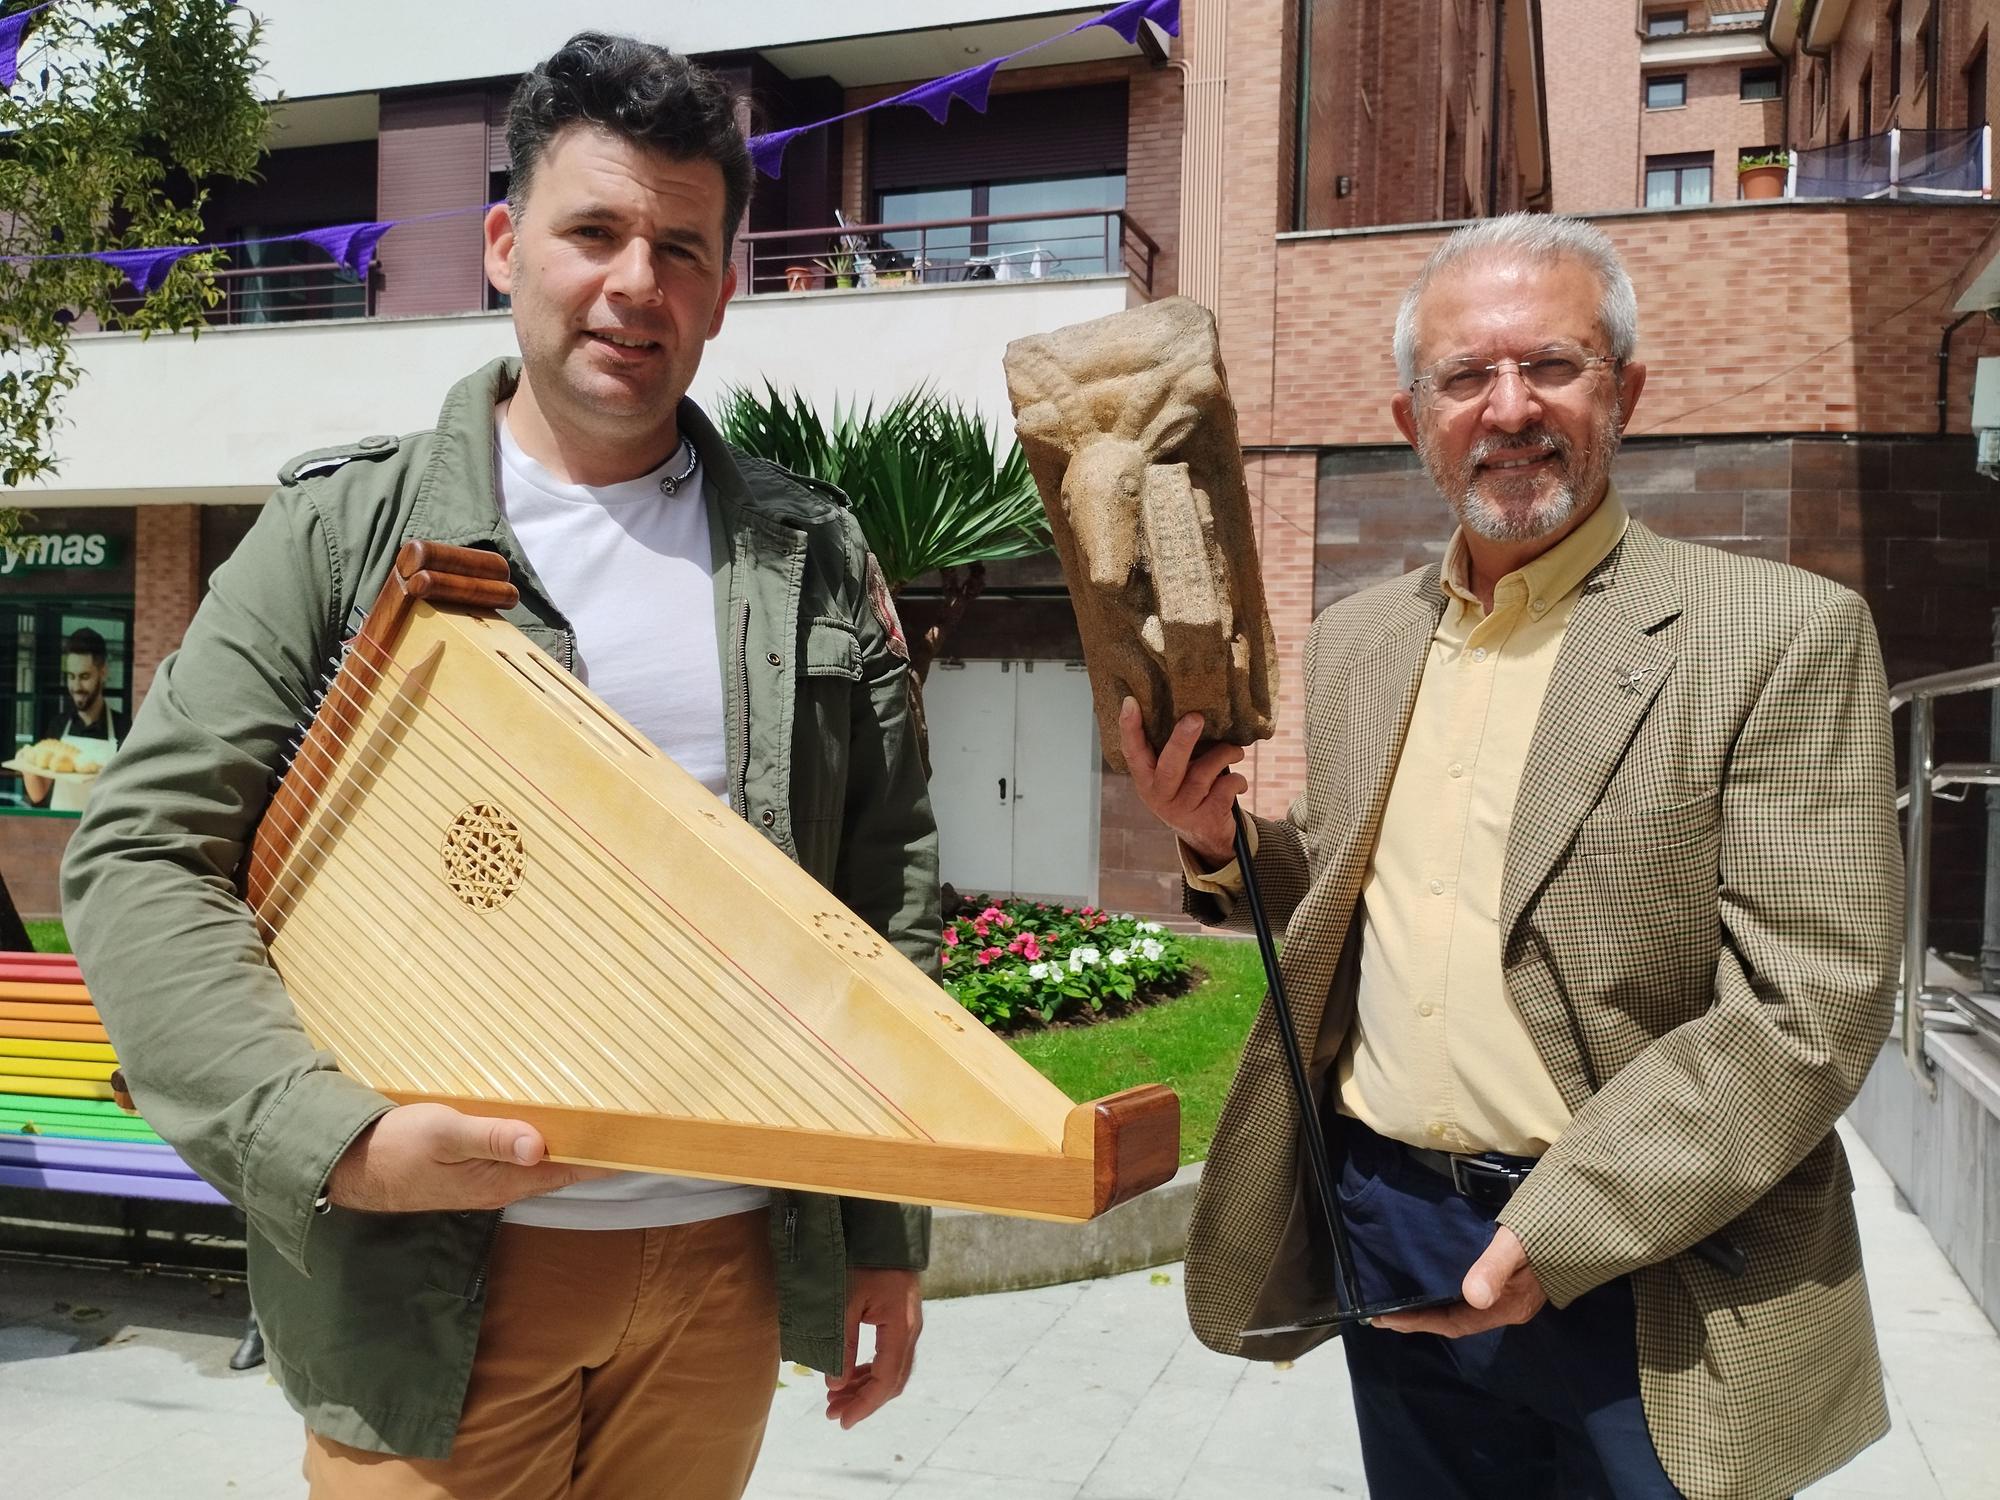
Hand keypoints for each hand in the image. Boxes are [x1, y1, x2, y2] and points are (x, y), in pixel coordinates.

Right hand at [324, 1101, 615, 1213]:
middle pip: (564, 1168)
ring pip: (544, 1163)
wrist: (350, 1167)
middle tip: (638, 1127)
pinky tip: (550, 1126)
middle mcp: (503, 1185)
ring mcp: (488, 1179)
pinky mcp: (474, 1170)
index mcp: (503, 1180)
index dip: (607, 1158)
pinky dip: (543, 1142)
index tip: (646, 1143)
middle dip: (599, 1151)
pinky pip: (521, 1157)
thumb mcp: (445, 1134)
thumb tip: (540, 1145)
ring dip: (573, 1146)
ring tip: (608, 1124)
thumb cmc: (397, 1148)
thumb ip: (492, 1137)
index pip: (571, 1170)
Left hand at [824, 1267, 921, 1427]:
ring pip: (891, 1369)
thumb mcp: (845, 1302)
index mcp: (900, 1327)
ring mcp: (908, 1324)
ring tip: (836, 1399)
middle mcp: (910, 1330)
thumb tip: (836, 1385)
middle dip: (863, 1401)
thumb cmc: (862, 1261)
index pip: (886, 1379)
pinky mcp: (901, 1319)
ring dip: (865, 1387)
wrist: (882, 1232)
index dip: (865, 1405)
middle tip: (832, 1414)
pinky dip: (870, 1370)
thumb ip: (842, 1345)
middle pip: (892, 1380)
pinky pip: (890, 1355)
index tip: (843, 1421)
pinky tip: (850, 1376)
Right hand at [1117, 697, 1245, 868]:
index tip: (1131, 701)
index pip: (1132, 751)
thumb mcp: (1171, 777)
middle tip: (1195, 717)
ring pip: (1204, 773)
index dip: (1130, 728)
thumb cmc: (1187, 792)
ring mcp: (1182, 810)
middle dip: (1182, 740)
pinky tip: (1238, 781)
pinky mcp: (1207, 818)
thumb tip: (1188, 707)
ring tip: (1235, 751)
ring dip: (1225, 755)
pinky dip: (1237, 779)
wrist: (1205, 837)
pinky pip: (1225, 788)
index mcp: (1146, 780)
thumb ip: (1171, 752)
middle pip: (1169, 766)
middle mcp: (1159, 796)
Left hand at [1373, 1225, 1546, 1337]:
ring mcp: (1513, 1295)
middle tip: (1383, 1315)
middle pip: (1457, 1321)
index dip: (1419, 1323)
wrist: (1583, 1218)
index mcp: (1508, 1306)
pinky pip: (1473, 1296)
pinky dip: (1449, 1294)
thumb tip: (1472, 1295)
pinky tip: (1436, 1283)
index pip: (1454, 1323)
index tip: (1385, 1319)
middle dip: (1421, 1319)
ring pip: (1465, 1310)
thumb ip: (1494, 1268)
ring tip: (1402, 1302)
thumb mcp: (1516, 1245)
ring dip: (1434, 1308)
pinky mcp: (1514, 1281)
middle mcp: (1508, 1307)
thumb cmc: (1546, 1231)